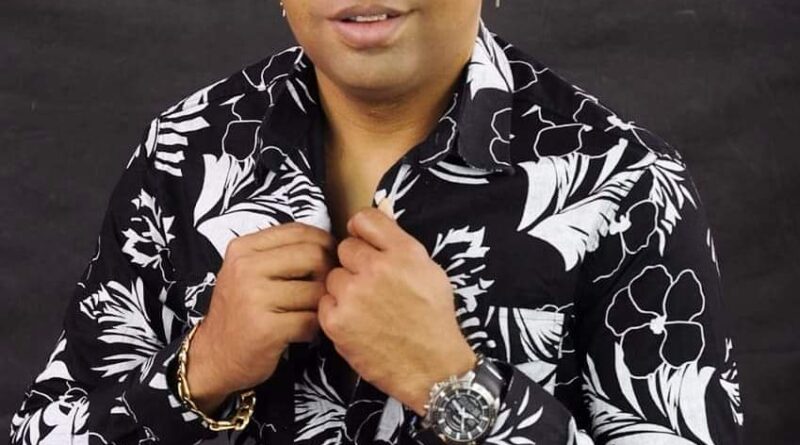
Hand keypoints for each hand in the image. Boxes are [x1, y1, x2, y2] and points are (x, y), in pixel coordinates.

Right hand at [187, 222, 336, 413]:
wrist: (213, 356)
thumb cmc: (240, 311)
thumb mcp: (247, 271)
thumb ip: (280, 252)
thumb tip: (329, 243)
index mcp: (243, 249)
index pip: (299, 231)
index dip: (325, 243)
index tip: (330, 258)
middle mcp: (246, 268)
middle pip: (313, 256)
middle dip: (328, 273)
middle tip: (325, 289)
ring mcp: (254, 298)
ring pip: (316, 291)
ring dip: (321, 305)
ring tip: (309, 313)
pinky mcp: (266, 329)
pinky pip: (311, 320)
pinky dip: (313, 328)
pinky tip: (301, 331)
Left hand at [318, 203, 476, 416]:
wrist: (431, 368)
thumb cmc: (433, 319)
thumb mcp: (429, 270)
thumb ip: (399, 241)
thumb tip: (380, 207)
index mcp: (403, 252)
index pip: (364, 218)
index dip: (363, 233)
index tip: (367, 246)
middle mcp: (377, 268)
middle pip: (345, 248)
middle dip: (356, 264)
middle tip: (373, 286)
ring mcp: (354, 295)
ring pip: (333, 276)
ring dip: (345, 289)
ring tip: (367, 308)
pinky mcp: (336, 320)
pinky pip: (325, 302)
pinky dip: (337, 312)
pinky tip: (358, 323)